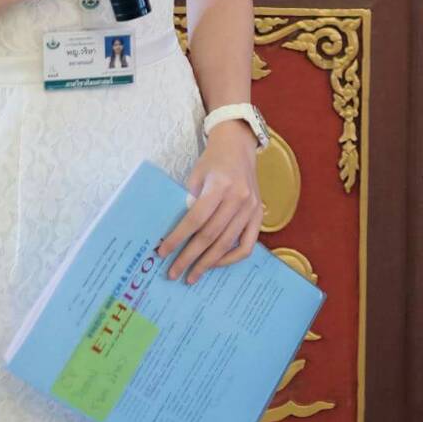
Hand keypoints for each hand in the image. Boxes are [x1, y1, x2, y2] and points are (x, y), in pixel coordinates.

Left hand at [158, 121, 262, 283]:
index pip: (196, 219)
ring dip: (207, 263)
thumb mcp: (195, 176)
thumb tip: (177, 235)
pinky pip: (247, 245)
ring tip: (192, 275)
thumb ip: (189, 203)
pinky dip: (231, 258)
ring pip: (227, 244)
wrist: (238, 146)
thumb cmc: (212, 160)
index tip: (163, 253)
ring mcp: (251, 208)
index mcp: (219, 185)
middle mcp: (238, 198)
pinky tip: (215, 263)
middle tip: (174, 273)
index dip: (178, 238)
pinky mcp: (259, 215)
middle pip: (210, 236)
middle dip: (190, 257)